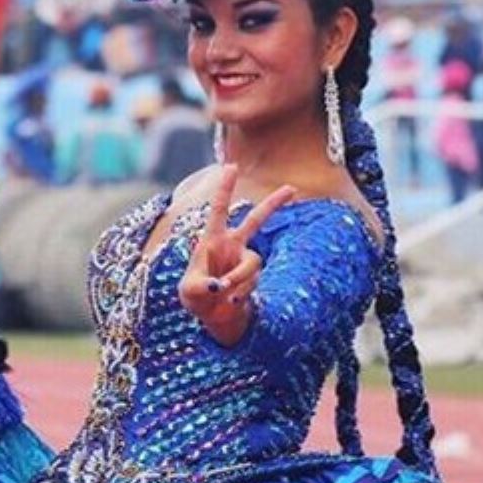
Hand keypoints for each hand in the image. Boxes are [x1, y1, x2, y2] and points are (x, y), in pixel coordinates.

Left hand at [178, 166, 295, 346]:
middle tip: (292, 188)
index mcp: (212, 239)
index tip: (231, 167)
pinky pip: (253, 281)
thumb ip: (202, 287)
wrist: (212, 315)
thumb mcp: (190, 291)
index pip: (219, 209)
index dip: (225, 188)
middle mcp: (232, 246)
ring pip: (252, 263)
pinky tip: (231, 300)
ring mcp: (245, 260)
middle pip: (256, 220)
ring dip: (240, 278)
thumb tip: (221, 286)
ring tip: (225, 291)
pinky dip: (241, 292)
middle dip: (273, 204)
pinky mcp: (254, 277)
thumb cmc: (195, 296)